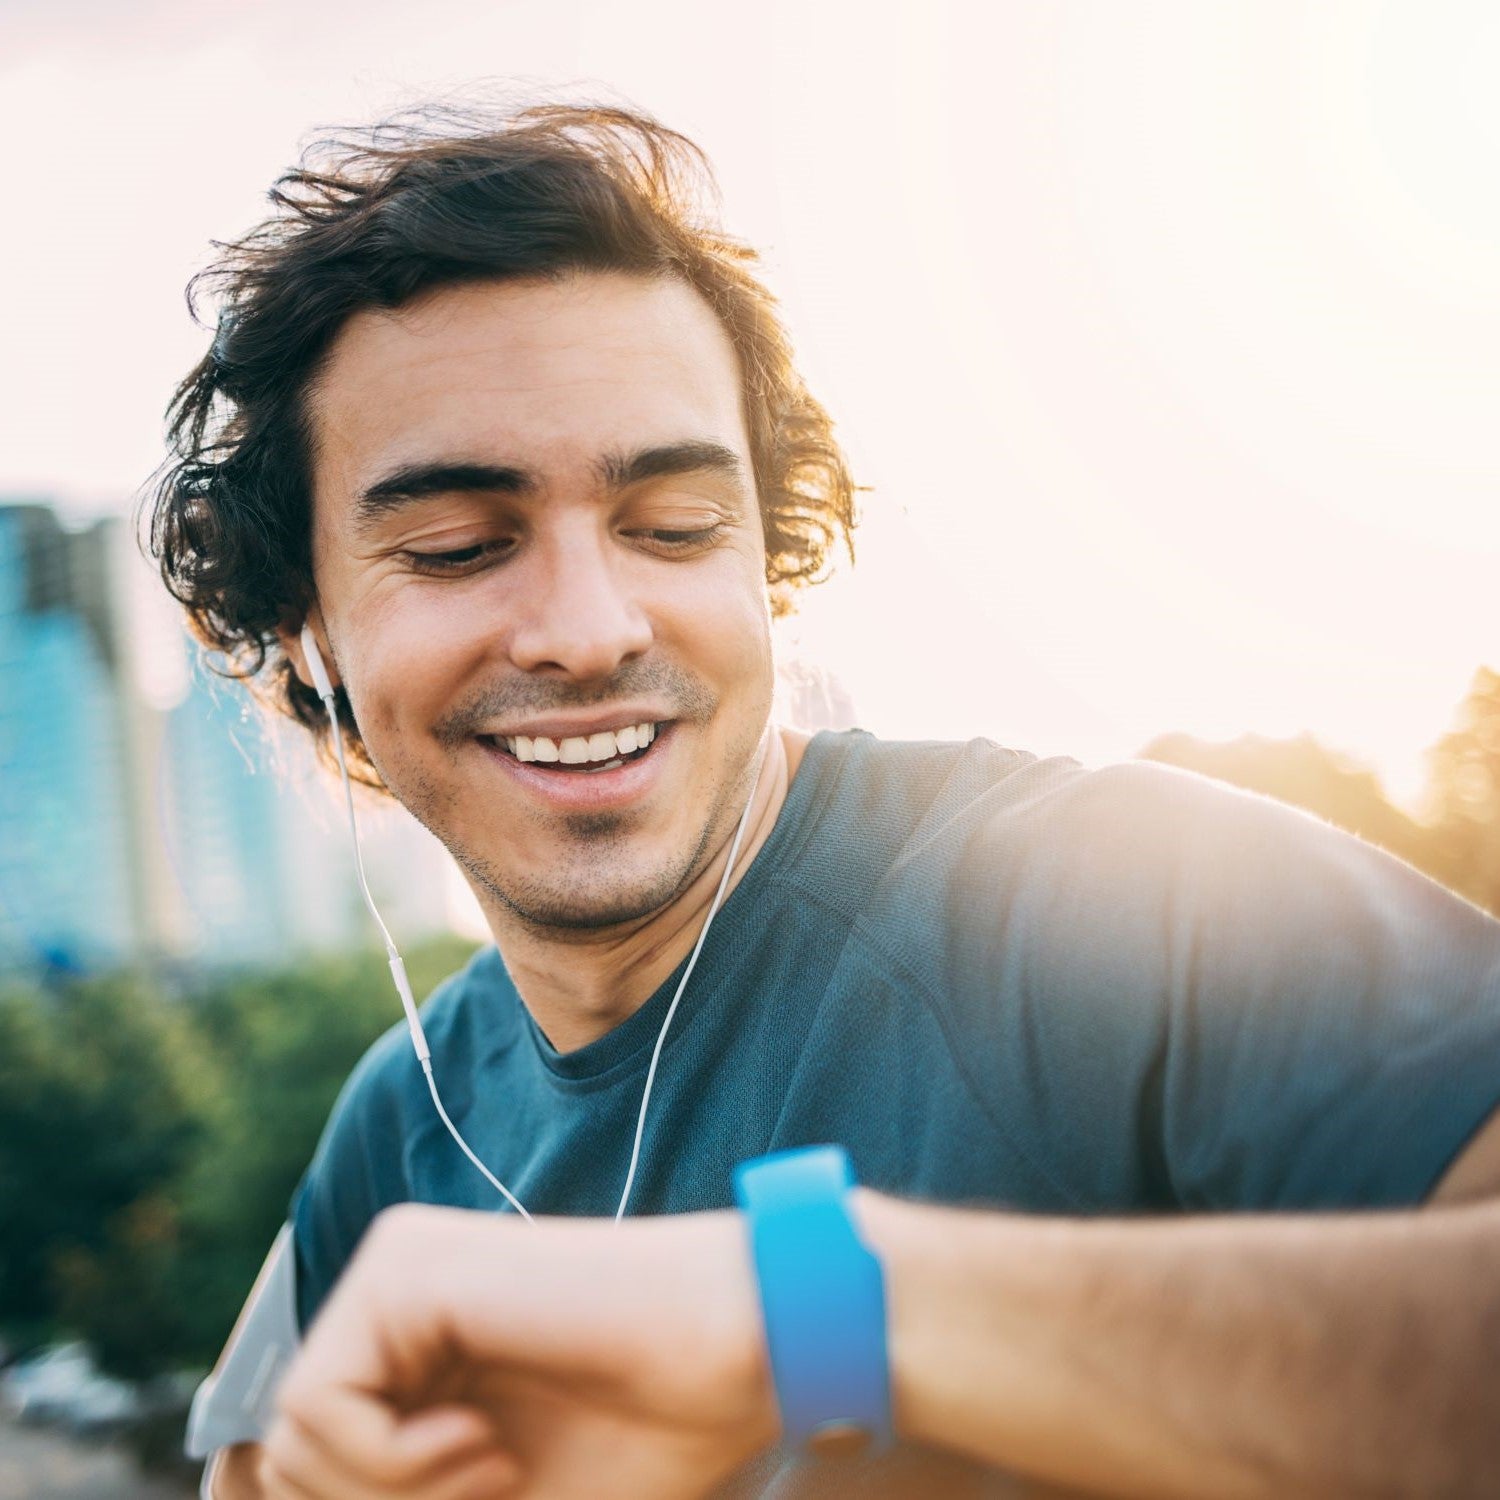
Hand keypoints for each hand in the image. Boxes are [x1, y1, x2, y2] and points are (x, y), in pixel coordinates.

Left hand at [259, 1204, 779, 1498]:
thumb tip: (250, 1492)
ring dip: (393, 1497)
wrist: (727, 1360)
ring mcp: (394, 1270)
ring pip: (296, 1438)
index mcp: (414, 1345)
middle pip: (288, 1459)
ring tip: (495, 1471)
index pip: (297, 1458)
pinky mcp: (403, 1268)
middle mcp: (391, 1296)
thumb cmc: (639, 1438)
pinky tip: (484, 1443)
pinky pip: (321, 1404)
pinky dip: (391, 1463)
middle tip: (492, 1491)